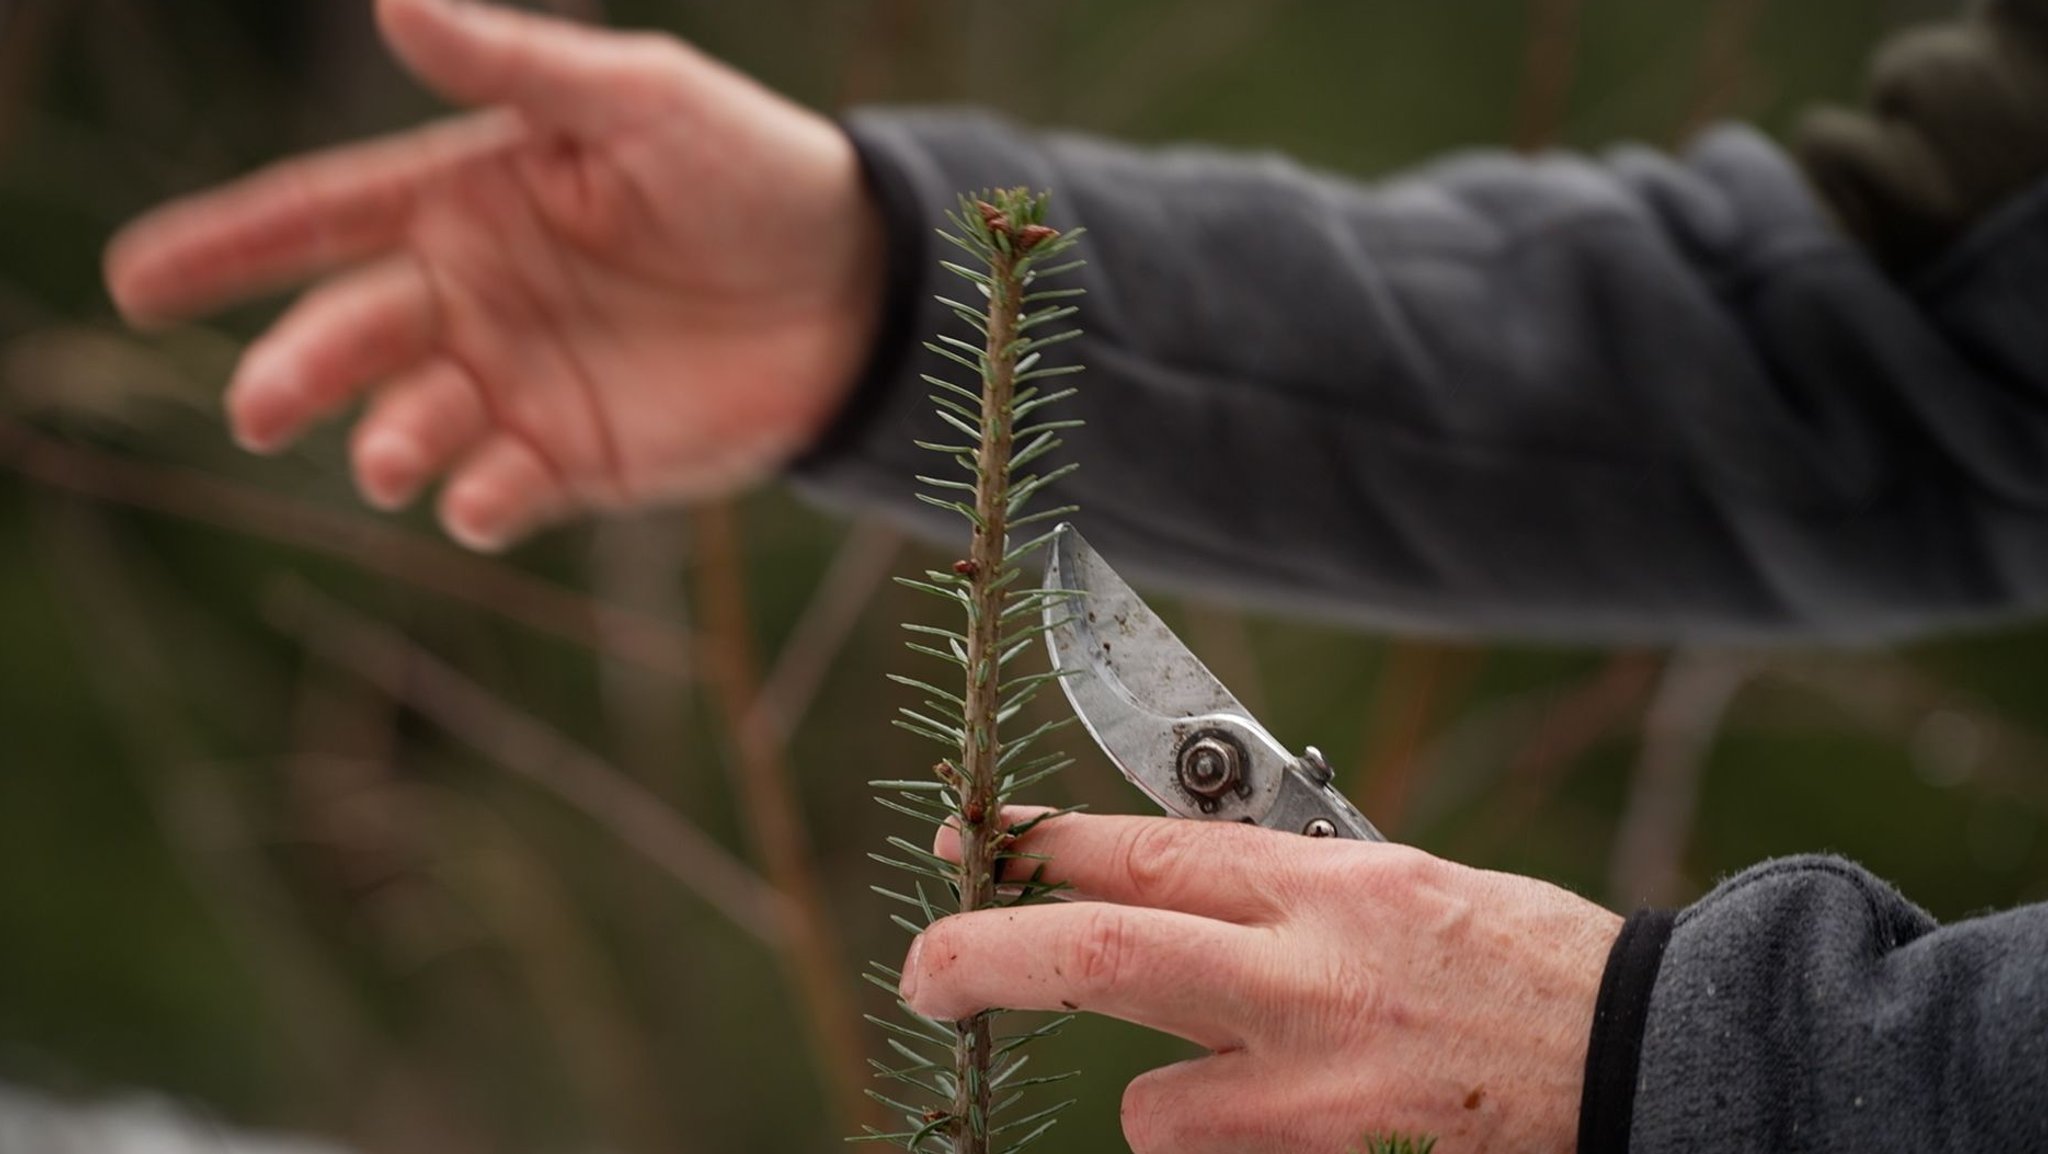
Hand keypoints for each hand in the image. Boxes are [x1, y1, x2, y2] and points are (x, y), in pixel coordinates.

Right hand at [104, 0, 883, 549]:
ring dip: (386, 444)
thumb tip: (389, 4)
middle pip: (351, 335)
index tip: (133, 280)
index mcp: (466, 198)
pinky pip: (499, 492)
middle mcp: (473, 295)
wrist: (861, 285)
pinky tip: (479, 496)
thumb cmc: (750, 171)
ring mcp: (520, 383)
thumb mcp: (641, 100)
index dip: (227, 246)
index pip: (323, 220)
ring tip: (392, 457)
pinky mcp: (577, 460)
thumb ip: (521, 67)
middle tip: (260, 405)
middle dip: (295, 370)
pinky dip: (475, 502)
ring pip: (411, 425)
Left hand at [901, 812, 1620, 1153]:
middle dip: (981, 959)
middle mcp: (1304, 983)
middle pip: (1093, 958)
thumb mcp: (1403, 885)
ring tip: (1281, 1094)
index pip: (1138, 849)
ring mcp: (1307, 1098)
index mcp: (1326, 885)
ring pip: (1153, 1109)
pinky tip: (1326, 1130)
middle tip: (928, 976)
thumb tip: (1169, 885)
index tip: (971, 845)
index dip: (1032, 845)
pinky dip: (1243, 1151)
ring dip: (1181, 1105)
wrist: (1649, 1073)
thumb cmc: (1531, 972)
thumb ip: (1284, 890)